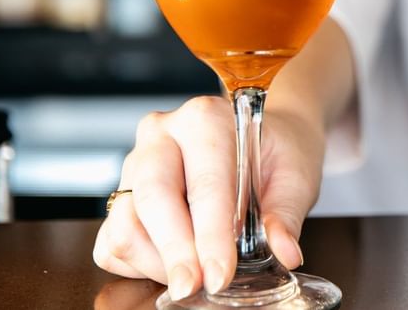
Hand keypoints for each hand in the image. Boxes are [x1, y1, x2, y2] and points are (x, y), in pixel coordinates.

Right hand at [92, 96, 325, 300]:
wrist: (264, 139)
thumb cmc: (277, 152)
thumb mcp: (295, 176)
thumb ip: (286, 215)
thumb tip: (284, 252)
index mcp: (207, 119)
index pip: (205, 183)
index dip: (211, 235)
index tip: (220, 274)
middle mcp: (162, 135)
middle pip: (153, 198)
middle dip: (175, 252)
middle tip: (194, 288)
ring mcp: (134, 164)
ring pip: (125, 224)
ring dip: (156, 262)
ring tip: (195, 276)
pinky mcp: (122, 195)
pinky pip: (112, 241)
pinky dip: (138, 264)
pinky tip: (174, 265)